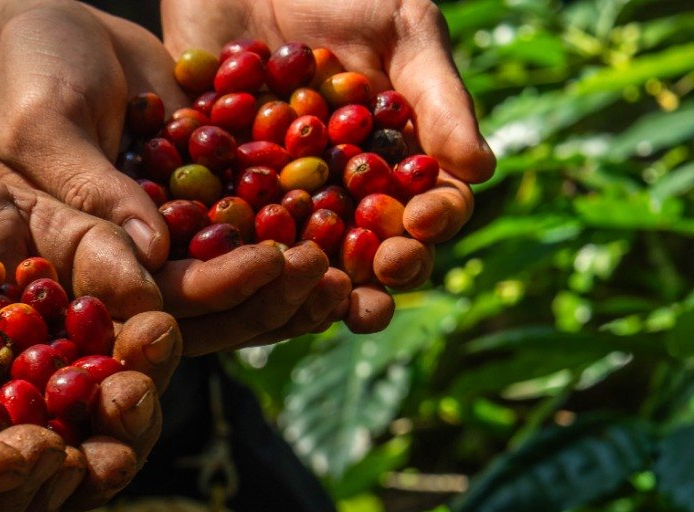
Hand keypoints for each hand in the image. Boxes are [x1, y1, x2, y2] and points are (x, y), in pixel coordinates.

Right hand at [0, 1, 354, 345]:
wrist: (58, 25)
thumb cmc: (33, 74)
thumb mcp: (46, 126)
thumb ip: (92, 191)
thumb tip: (152, 258)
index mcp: (84, 260)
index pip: (152, 298)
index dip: (213, 290)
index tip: (267, 264)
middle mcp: (135, 263)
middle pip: (209, 309)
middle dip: (270, 298)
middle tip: (326, 272)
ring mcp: (177, 237)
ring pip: (241, 286)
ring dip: (296, 285)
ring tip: (352, 269)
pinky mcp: (212, 201)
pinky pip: (261, 231)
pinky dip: (306, 235)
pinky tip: (358, 227)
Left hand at [162, 0, 494, 321]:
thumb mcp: (402, 29)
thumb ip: (439, 97)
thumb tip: (480, 170)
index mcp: (394, 170)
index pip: (424, 214)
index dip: (428, 228)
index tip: (421, 225)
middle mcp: (338, 201)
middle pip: (362, 261)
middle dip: (371, 283)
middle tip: (370, 288)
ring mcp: (275, 206)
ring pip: (293, 267)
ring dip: (301, 293)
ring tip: (306, 300)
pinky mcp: (213, 199)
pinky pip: (219, 242)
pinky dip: (226, 260)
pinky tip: (230, 271)